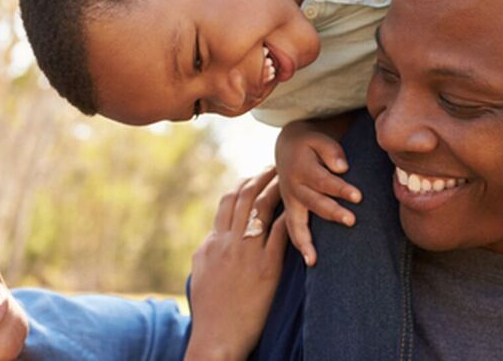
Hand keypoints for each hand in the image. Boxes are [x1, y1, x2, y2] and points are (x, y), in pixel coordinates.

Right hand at [184, 169, 289, 360]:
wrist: (216, 336)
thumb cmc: (210, 311)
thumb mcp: (200, 274)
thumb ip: (207, 252)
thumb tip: (211, 238)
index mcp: (212, 242)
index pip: (227, 202)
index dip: (243, 184)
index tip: (255, 176)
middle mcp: (227, 242)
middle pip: (244, 197)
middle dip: (261, 177)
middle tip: (276, 166)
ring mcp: (246, 253)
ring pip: (261, 208)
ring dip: (276, 188)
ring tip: (291, 177)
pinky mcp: (266, 268)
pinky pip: (280, 233)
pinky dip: (290, 216)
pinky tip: (301, 206)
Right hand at [274, 123, 357, 266]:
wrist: (287, 148)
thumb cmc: (310, 145)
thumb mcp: (319, 139)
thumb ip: (331, 151)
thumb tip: (342, 167)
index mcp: (301, 167)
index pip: (323, 180)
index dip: (339, 188)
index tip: (358, 197)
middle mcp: (293, 186)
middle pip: (313, 202)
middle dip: (332, 212)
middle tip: (351, 220)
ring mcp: (290, 200)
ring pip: (297, 221)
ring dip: (307, 240)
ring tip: (314, 258)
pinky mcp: (291, 210)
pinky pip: (292, 230)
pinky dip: (300, 245)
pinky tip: (311, 261)